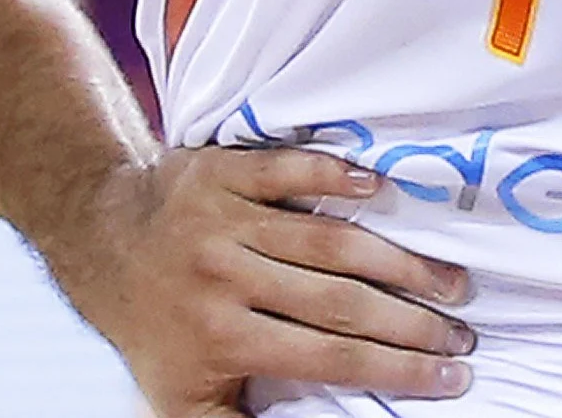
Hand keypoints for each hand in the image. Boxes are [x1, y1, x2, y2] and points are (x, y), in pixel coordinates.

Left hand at [54, 145, 476, 413]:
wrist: (98, 233)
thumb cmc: (155, 325)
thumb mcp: (181, 395)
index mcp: (219, 336)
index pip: (325, 357)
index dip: (394, 370)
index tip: (452, 378)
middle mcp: (222, 275)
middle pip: (336, 301)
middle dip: (410, 322)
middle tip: (463, 333)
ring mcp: (223, 217)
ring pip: (325, 238)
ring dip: (396, 258)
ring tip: (449, 280)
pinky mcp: (221, 169)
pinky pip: (285, 168)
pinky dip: (333, 173)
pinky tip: (380, 187)